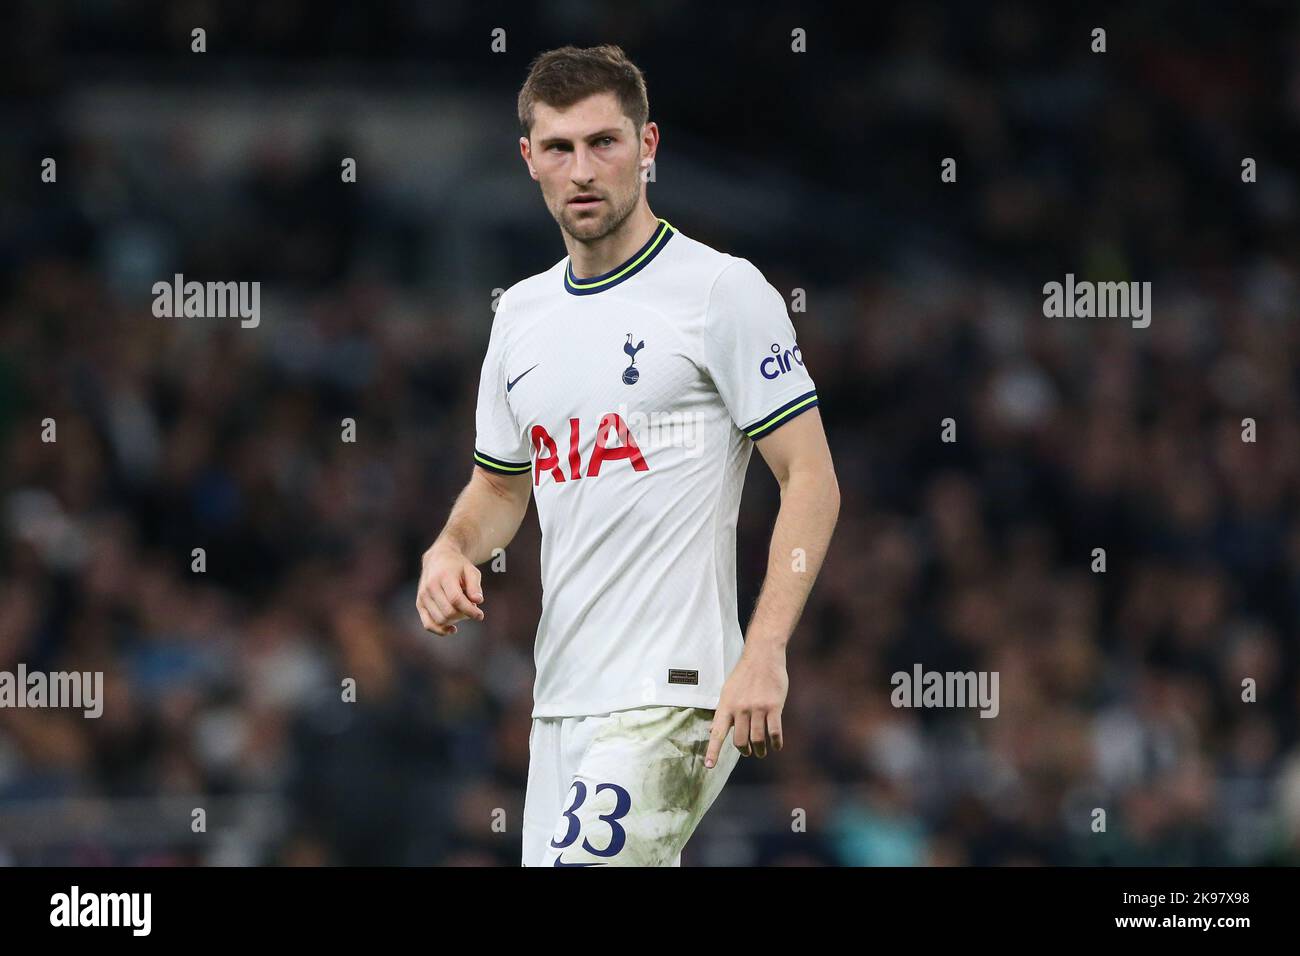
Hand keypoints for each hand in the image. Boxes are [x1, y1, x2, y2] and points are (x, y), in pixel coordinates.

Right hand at [416, 544, 484, 635]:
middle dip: (464, 615)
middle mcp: (430, 587)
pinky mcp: (419, 604)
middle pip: (448, 612)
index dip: (469, 610)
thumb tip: (478, 601)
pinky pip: (428, 624)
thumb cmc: (458, 566)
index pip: (456, 599)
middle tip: (471, 609)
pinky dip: (440, 630)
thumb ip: (475, 586)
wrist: (438, 559)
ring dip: (455, 620)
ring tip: (462, 610)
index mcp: (444, 576)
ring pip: (440, 619)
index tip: (480, 615)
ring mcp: (423, 596)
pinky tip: (453, 629)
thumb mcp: (471, 571)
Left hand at [705, 643, 788, 767]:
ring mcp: (757, 708)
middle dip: (744, 751)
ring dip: (760, 750)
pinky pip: (774, 732)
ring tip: (761, 751)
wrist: (763, 655)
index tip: (708, 766)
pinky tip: (776, 745)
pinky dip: (776, 742)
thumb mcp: (727, 691)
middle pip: (739, 741)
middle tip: (748, 752)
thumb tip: (711, 730)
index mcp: (726, 705)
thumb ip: (721, 712)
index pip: (717, 733)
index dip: (713, 751)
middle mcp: (740, 709)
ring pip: (758, 739)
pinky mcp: (774, 706)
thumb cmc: (744, 674)